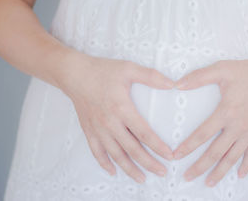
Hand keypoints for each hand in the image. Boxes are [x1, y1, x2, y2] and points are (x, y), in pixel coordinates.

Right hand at [57, 51, 174, 183]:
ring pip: (115, 155)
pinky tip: (113, 171)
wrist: (74, 74)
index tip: (170, 155)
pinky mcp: (89, 131)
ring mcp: (98, 129)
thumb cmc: (102, 70)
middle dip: (149, 163)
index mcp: (122, 109)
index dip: (158, 146)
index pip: (144, 133)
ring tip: (142, 178)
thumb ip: (151, 76)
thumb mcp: (129, 69)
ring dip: (129, 168)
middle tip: (162, 172)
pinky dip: (105, 164)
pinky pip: (96, 152)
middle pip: (132, 149)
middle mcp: (110, 123)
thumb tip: (172, 84)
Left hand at [172, 59, 247, 186]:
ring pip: (232, 157)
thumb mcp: (221, 69)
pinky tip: (240, 175)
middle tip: (187, 177)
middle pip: (215, 152)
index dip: (188, 146)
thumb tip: (177, 84)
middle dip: (200, 166)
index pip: (202, 134)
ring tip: (208, 183)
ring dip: (220, 171)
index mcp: (225, 112)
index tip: (176, 156)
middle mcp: (237, 127)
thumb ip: (198, 77)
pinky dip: (246, 165)